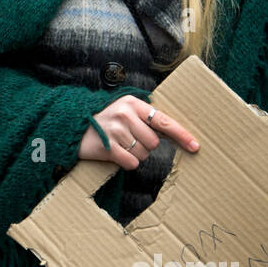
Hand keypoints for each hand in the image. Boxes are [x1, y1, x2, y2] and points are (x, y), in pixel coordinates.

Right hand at [77, 97, 198, 170]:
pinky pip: (130, 163)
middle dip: (145, 146)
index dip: (181, 135)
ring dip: (134, 155)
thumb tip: (171, 134)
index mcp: (133, 103)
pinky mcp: (107, 146)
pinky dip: (126, 163)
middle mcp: (125, 114)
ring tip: (119, 145)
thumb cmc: (104, 120)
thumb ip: (145, 118)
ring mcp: (115, 130)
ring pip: (142, 154)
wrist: (72, 126)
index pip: (163, 121)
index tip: (195, 146)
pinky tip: (115, 154)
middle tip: (128, 140)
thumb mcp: (124, 110)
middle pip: (153, 143)